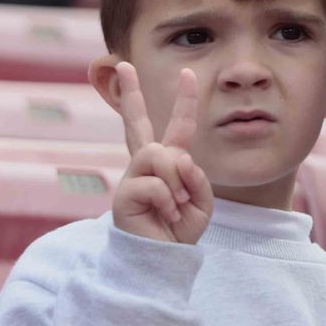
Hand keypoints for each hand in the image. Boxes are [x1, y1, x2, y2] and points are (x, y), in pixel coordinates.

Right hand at [114, 64, 214, 243]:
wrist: (163, 261)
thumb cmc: (180, 231)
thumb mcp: (201, 202)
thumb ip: (196, 176)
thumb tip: (177, 157)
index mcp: (169, 165)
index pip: (178, 127)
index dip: (184, 101)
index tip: (188, 73)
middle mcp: (146, 166)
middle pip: (137, 124)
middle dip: (131, 93)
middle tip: (124, 65)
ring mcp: (132, 178)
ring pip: (159, 154)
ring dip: (176, 180)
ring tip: (176, 204)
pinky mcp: (124, 194)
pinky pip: (155, 183)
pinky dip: (169, 200)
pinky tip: (165, 215)